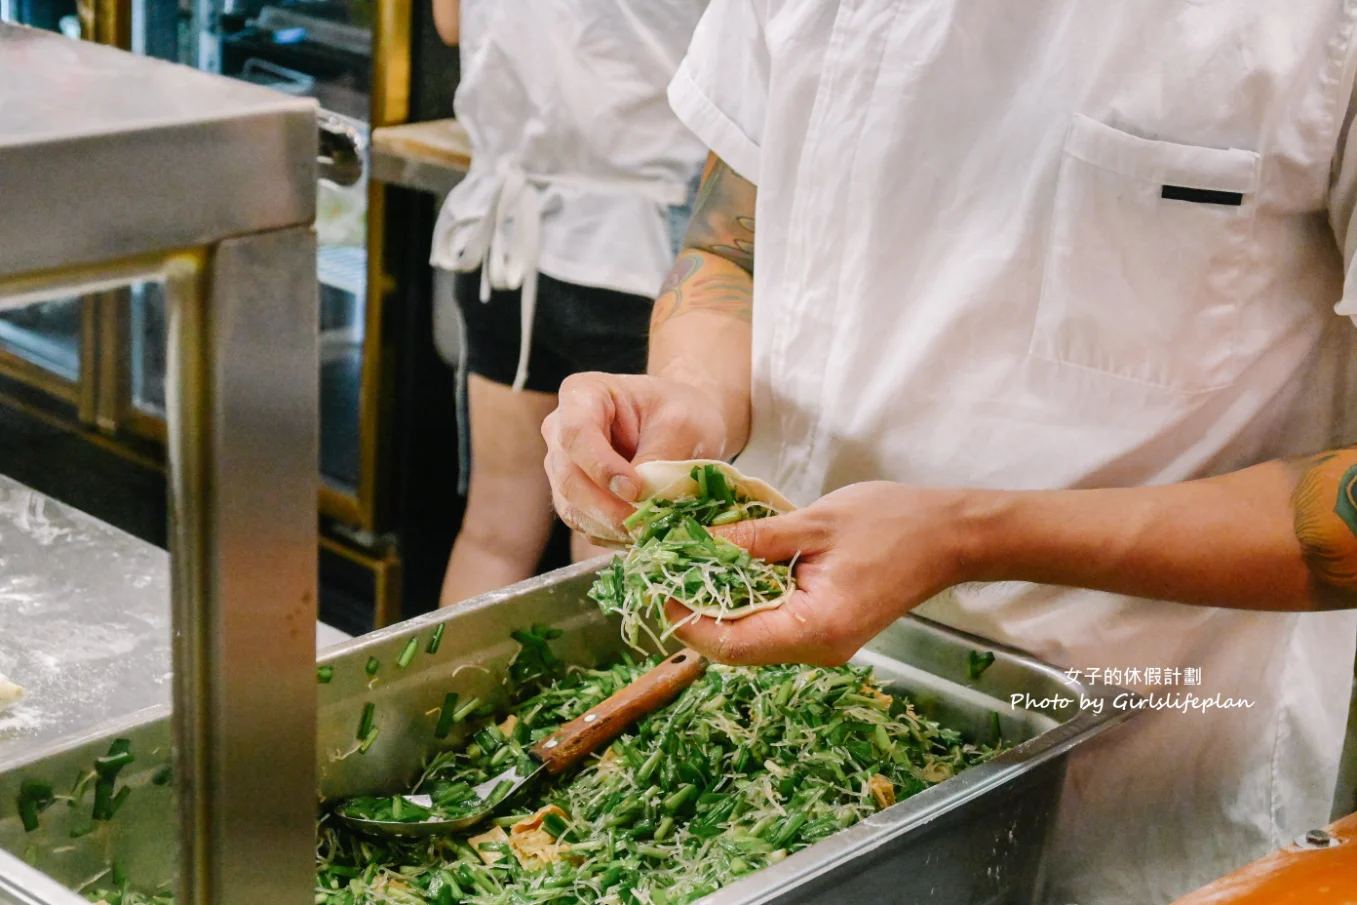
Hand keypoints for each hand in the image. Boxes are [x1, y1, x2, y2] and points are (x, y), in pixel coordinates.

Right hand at [542, 372, 730, 542]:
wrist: (681, 424)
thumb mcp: (681, 425)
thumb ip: (658, 459)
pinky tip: (643, 532)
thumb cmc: (681, 412)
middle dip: (606, 507)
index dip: (601, 466)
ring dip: (610, 526)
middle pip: (568, 476)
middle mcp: (561, 430)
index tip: (634, 489)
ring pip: (571, 507)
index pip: (576, 432)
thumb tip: (639, 500)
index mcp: (582, 394)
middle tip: (646, 523)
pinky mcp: (573, 498)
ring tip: (650, 530)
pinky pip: (584, 524)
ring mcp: (563, 466)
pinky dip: (613, 535)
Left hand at [666, 482, 970, 665]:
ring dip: (715, 609)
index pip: (730, 643)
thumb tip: (693, 546)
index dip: (685, 618)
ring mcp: (822, 646)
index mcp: (814, 629)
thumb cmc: (892, 523)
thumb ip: (751, 540)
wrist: (951, 536)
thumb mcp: (812, 522)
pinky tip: (726, 571)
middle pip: (734, 649)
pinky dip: (743, 604)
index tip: (656, 585)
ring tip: (685, 569)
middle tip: (662, 574)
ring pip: (749, 641)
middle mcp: (816, 650)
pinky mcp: (825, 631)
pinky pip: (770, 627)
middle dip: (693, 614)